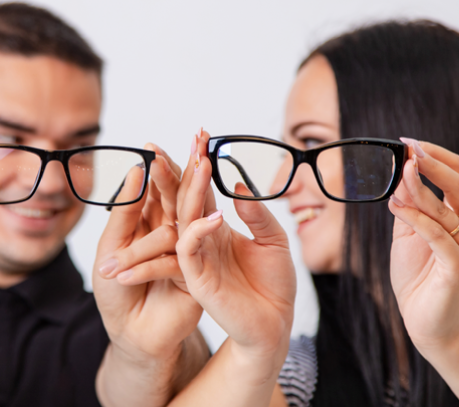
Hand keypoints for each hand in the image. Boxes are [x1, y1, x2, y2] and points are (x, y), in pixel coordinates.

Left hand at [93, 144, 202, 366]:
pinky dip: (159, 250)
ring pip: (186, 220)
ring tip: (187, 170)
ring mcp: (188, 252)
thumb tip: (138, 168)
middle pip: (183, 197)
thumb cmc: (116, 290)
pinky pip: (176, 257)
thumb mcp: (111, 245)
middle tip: (197, 146)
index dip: (166, 165)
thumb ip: (126, 209)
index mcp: (155, 220)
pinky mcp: (193, 276)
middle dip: (188, 171)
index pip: (164, 187)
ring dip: (188, 193)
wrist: (129, 332)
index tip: (165, 142)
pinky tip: (160, 233)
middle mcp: (175, 232)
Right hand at [174, 131, 294, 363]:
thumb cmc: (274, 284)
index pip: (201, 191)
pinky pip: (190, 250)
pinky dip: (199, 231)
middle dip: (182, 168)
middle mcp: (201, 241)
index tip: (199, 135)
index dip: (199, 164)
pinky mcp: (197, 280)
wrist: (276, 324)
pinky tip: (214, 216)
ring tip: (198, 165)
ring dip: (189, 192)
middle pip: (184, 198)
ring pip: (183, 219)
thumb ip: (256, 213)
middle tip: (182, 140)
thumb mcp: (273, 239)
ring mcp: (196, 259)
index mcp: (216, 229)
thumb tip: (237, 186)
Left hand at [387, 139, 458, 351]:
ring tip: (397, 176)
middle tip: (408, 148)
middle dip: (431, 163)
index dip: (435, 155)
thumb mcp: (407, 231)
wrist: (424, 319)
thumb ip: (408, 204)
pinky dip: (415, 217)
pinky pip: (436, 234)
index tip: (408, 142)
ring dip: (416, 189)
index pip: (458, 174)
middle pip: (458, 184)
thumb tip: (401, 171)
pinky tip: (395, 206)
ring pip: (443, 208)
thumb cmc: (418, 274)